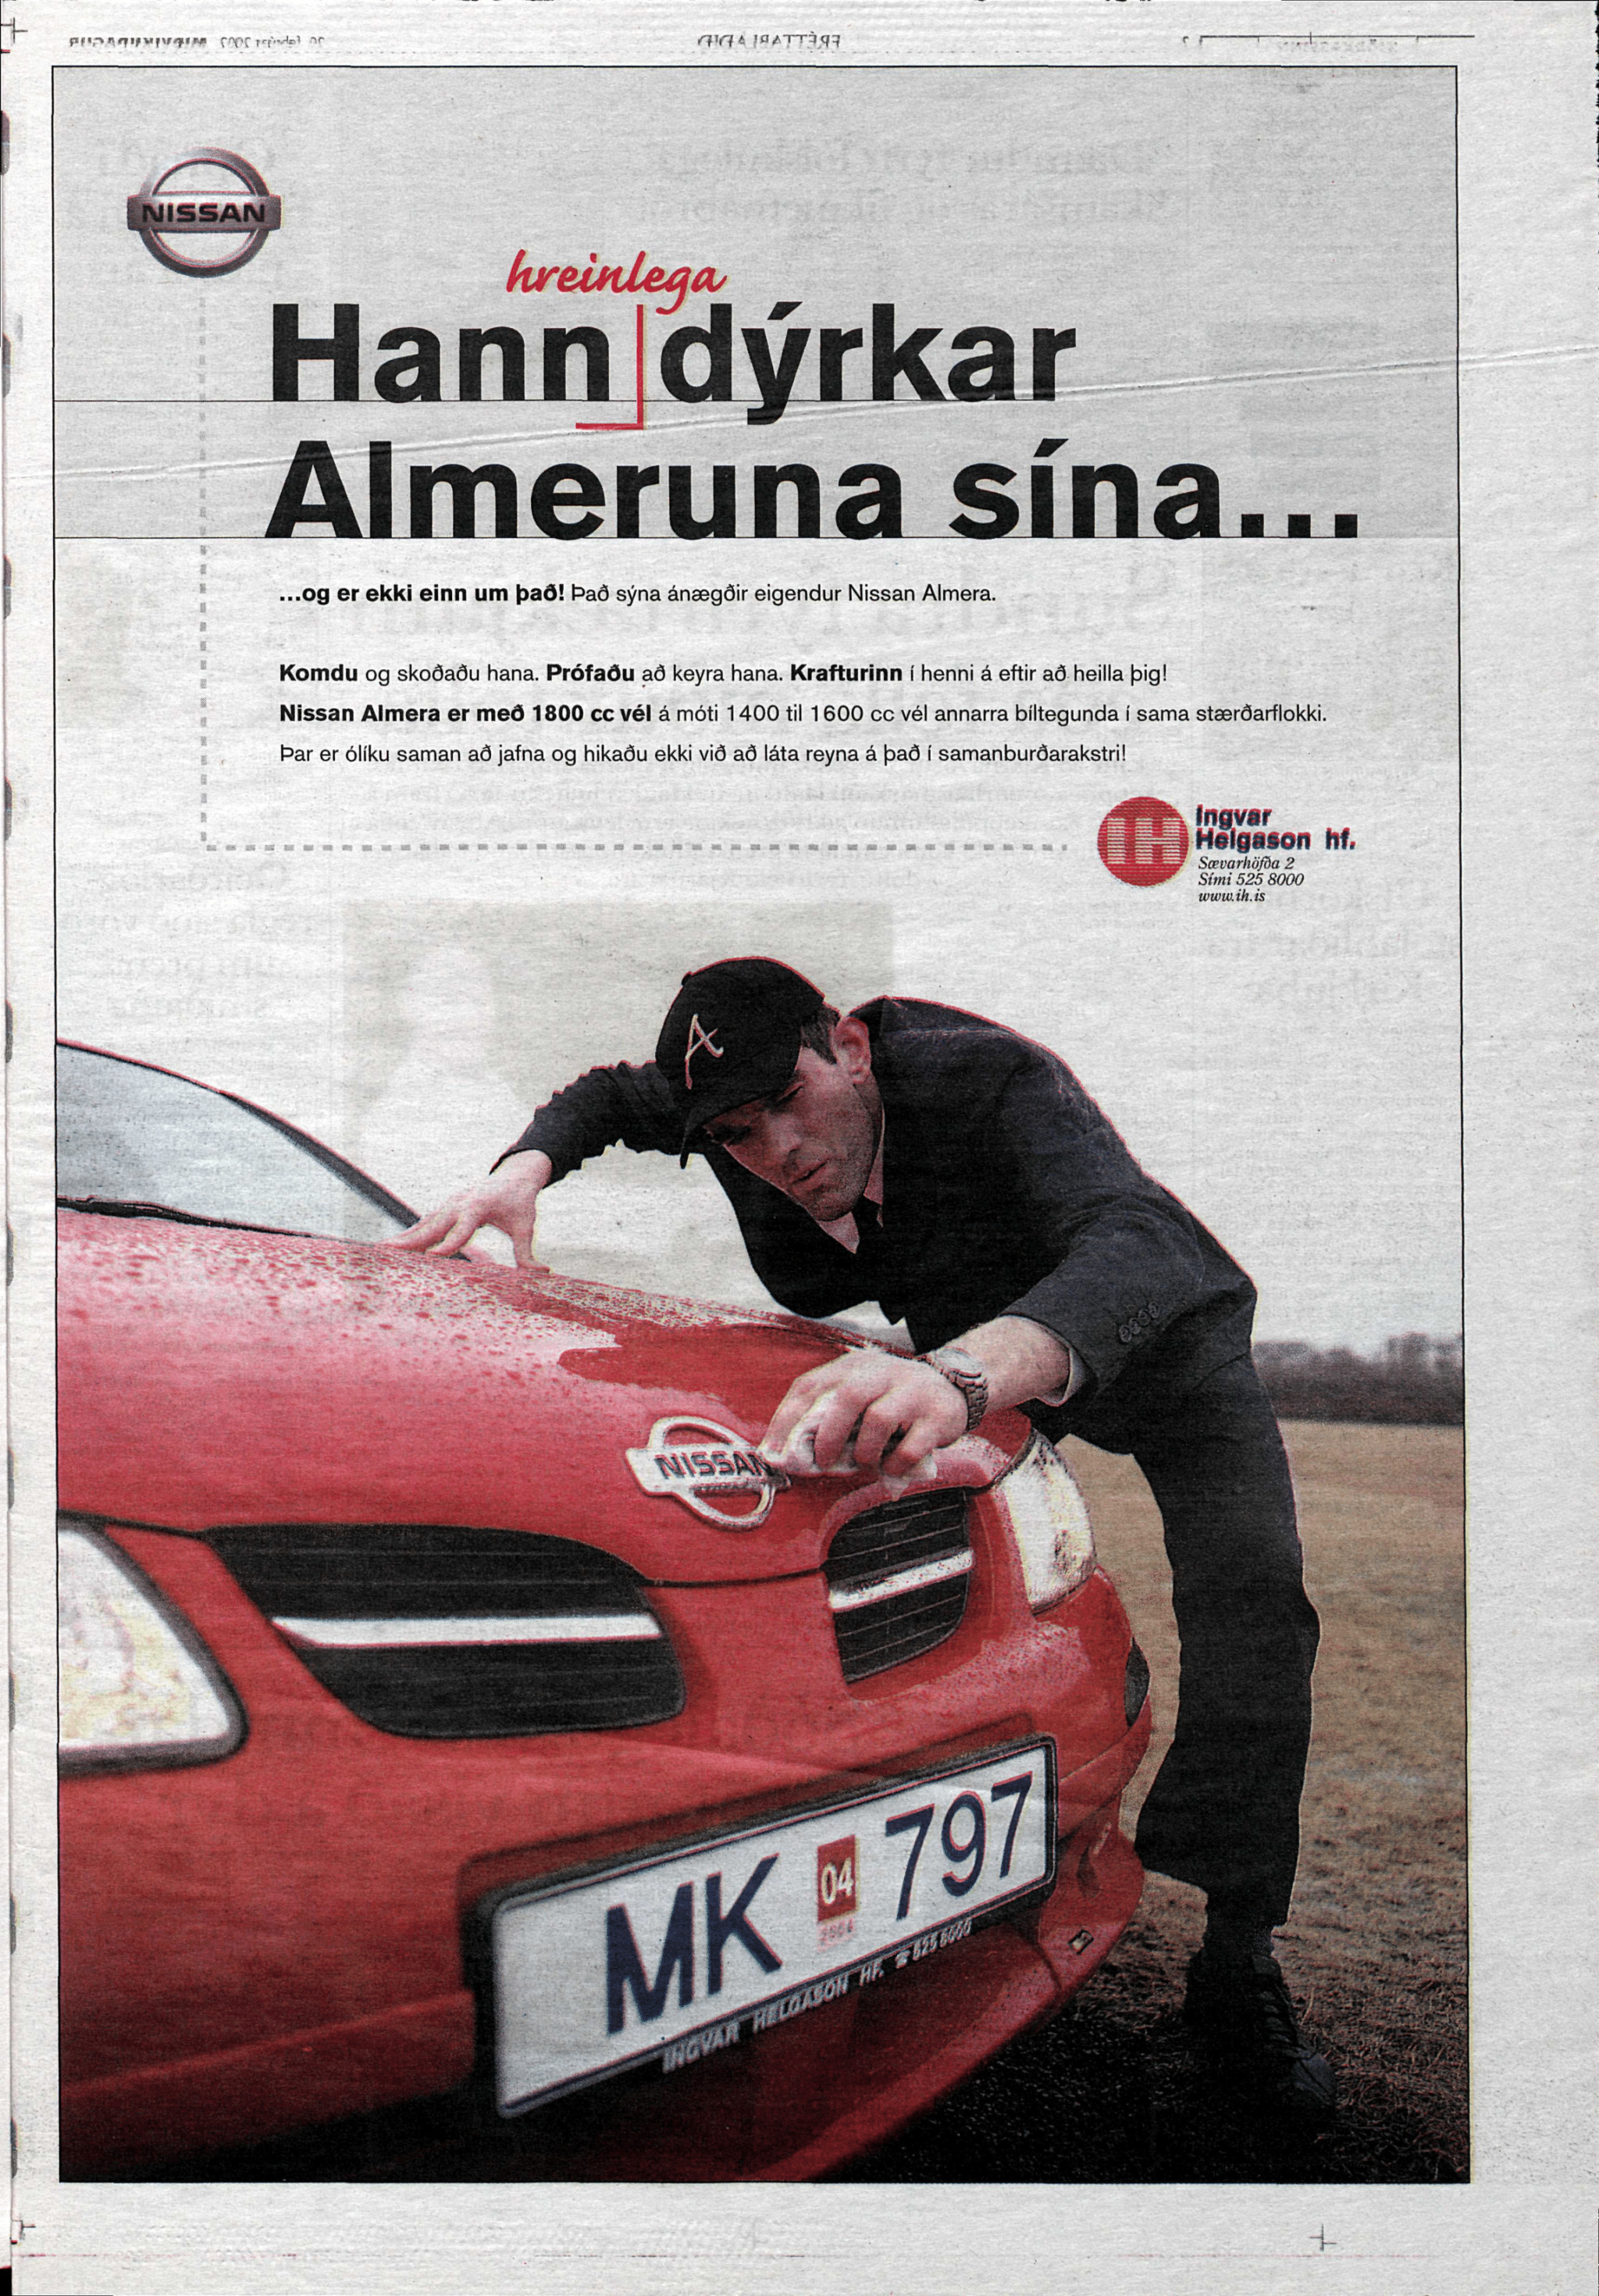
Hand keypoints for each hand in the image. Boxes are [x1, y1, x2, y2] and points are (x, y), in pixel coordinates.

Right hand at [383, 1148, 552, 1269]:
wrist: (514, 1176)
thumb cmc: (520, 1202)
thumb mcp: (526, 1227)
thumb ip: (527, 1253)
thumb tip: (543, 1272)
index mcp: (479, 1206)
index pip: (462, 1229)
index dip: (449, 1244)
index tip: (433, 1258)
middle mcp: (460, 1203)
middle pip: (433, 1225)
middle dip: (411, 1240)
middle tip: (386, 1252)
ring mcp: (450, 1203)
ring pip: (424, 1222)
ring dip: (404, 1237)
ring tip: (382, 1251)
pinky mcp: (447, 1206)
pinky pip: (426, 1221)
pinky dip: (411, 1232)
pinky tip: (396, 1245)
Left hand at [761, 1349, 968, 1485]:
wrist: (951, 1387)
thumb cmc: (891, 1398)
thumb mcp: (859, 1393)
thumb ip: (828, 1414)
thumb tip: (788, 1453)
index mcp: (853, 1366)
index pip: (810, 1386)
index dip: (786, 1420)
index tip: (772, 1453)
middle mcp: (881, 1372)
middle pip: (846, 1398)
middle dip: (827, 1436)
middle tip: (822, 1462)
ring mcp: (912, 1392)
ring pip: (878, 1420)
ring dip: (865, 1452)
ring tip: (865, 1463)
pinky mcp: (936, 1416)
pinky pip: (910, 1447)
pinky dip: (895, 1465)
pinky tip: (891, 1468)